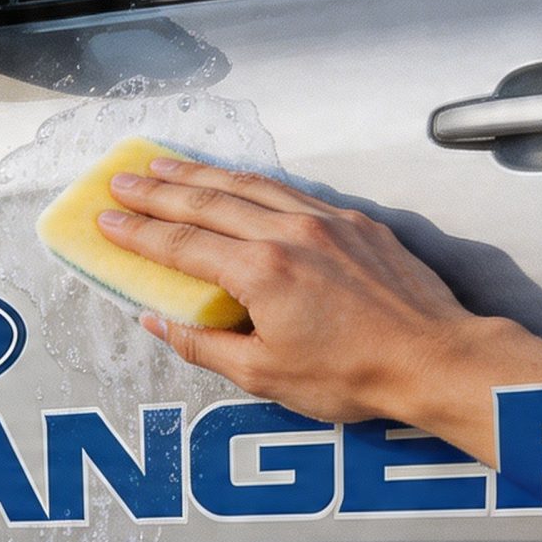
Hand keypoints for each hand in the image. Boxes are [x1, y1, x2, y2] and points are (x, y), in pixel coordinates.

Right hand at [96, 158, 500, 423]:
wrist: (436, 359)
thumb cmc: (355, 376)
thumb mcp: (265, 376)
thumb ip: (204, 345)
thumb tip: (158, 321)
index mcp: (260, 272)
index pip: (181, 245)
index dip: (138, 233)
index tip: (106, 221)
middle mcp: (288, 233)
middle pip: (207, 201)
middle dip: (157, 191)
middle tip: (121, 181)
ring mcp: (325, 221)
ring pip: (249, 185)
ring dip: (201, 173)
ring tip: (165, 164)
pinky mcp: (356, 222)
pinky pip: (291, 191)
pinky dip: (253, 182)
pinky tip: (238, 180)